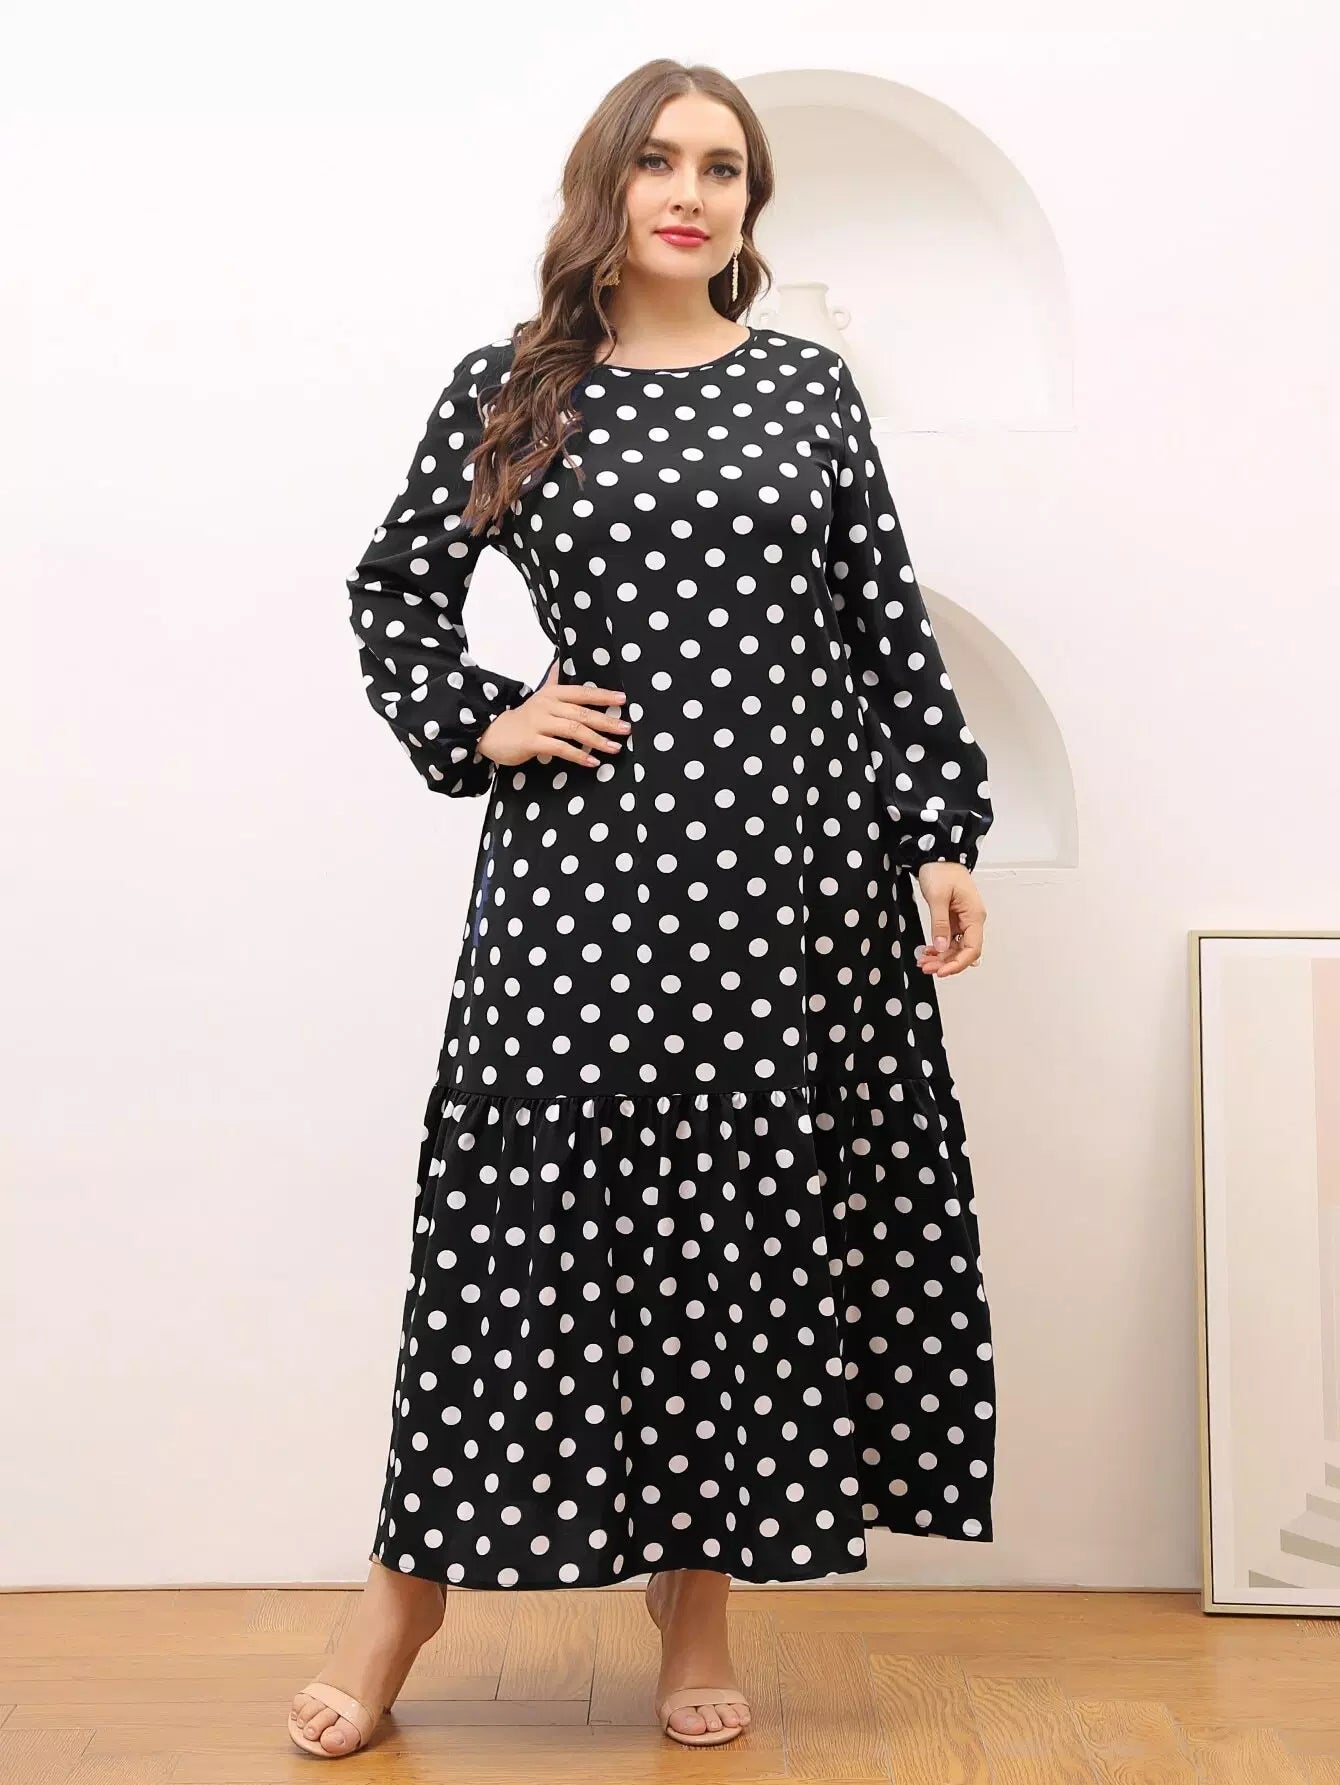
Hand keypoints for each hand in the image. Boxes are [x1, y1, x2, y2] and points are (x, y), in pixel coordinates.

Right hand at [479, 656, 629, 771]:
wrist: (491, 732)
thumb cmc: (522, 717)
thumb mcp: (540, 696)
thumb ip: (554, 681)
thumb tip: (559, 661)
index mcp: (552, 694)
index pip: (582, 692)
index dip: (603, 696)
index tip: (623, 700)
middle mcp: (547, 706)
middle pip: (582, 713)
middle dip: (607, 721)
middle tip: (626, 729)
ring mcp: (539, 723)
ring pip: (574, 730)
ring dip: (597, 740)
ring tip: (614, 748)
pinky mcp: (532, 742)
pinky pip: (560, 748)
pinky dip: (578, 755)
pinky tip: (592, 762)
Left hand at [914, 861, 985, 976]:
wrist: (939, 856)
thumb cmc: (942, 870)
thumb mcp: (938, 897)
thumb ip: (940, 924)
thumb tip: (942, 947)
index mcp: (974, 915)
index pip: (972, 948)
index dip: (958, 963)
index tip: (941, 971)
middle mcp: (972, 920)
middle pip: (964, 951)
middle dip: (946, 963)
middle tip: (926, 967)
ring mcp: (963, 921)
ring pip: (956, 948)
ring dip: (941, 957)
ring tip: (924, 961)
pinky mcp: (954, 919)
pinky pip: (949, 940)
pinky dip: (939, 948)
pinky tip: (928, 952)